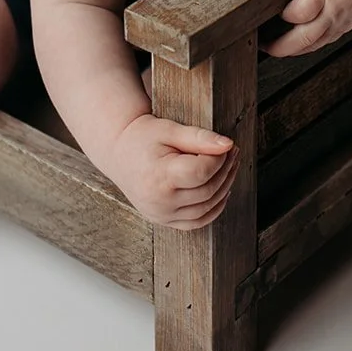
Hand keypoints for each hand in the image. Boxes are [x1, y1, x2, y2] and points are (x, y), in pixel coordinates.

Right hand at [107, 112, 239, 229]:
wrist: (118, 152)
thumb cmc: (143, 136)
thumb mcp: (169, 129)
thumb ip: (199, 137)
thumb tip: (228, 144)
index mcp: (159, 176)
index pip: (201, 172)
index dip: (219, 159)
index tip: (225, 145)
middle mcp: (159, 201)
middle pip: (207, 190)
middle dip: (226, 170)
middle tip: (233, 152)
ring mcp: (161, 215)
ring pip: (206, 207)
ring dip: (224, 187)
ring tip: (229, 166)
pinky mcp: (164, 221)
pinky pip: (197, 221)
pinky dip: (214, 207)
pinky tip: (221, 190)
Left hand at [259, 0, 351, 58]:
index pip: (298, 12)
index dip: (280, 14)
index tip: (266, 7)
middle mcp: (335, 11)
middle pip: (303, 39)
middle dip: (280, 47)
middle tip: (261, 45)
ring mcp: (343, 22)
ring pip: (314, 45)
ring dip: (292, 50)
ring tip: (272, 48)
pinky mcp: (349, 25)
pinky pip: (325, 41)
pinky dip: (308, 45)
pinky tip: (295, 42)